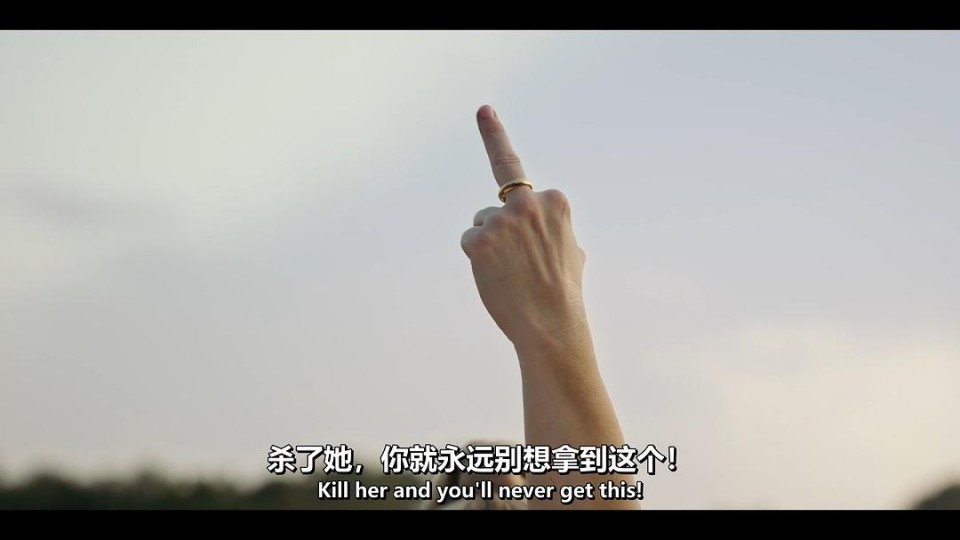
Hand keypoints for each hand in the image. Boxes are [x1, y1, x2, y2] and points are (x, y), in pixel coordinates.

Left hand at [460, 105, 587, 356]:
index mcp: (554, 200)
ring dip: (490, 248)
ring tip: (513, 275)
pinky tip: (497, 277)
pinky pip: (470, 242)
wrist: (552, 324)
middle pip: (497, 208)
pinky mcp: (479, 238)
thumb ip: (556, 231)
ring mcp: (502, 219)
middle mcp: (527, 203)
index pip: (517, 176)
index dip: (494, 134)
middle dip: (502, 231)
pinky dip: (479, 261)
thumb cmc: (563, 293)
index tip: (482, 110)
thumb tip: (550, 238)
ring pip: (482, 225)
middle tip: (517, 262)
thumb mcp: (573, 251)